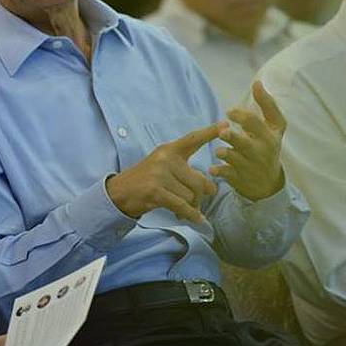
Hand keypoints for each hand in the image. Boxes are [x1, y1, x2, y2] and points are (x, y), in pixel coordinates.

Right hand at [106, 123, 220, 221]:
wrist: (118, 192)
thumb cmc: (146, 181)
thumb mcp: (164, 169)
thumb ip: (187, 174)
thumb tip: (212, 189)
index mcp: (169, 150)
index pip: (193, 139)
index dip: (210, 132)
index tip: (226, 126)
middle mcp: (165, 159)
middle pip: (198, 181)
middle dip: (200, 196)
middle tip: (196, 203)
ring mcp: (159, 174)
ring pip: (191, 196)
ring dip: (191, 207)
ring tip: (183, 210)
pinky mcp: (155, 191)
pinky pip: (182, 206)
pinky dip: (190, 215)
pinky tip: (195, 219)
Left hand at [209, 81, 285, 200]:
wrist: (268, 183)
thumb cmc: (268, 146)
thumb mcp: (275, 127)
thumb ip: (267, 104)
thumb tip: (257, 82)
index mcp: (269, 136)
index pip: (256, 124)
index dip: (242, 116)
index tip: (229, 112)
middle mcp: (261, 151)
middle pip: (246, 143)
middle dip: (234, 138)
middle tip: (223, 132)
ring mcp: (250, 166)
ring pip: (235, 159)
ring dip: (225, 154)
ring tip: (218, 152)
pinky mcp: (239, 178)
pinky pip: (227, 174)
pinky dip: (219, 171)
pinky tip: (212, 169)